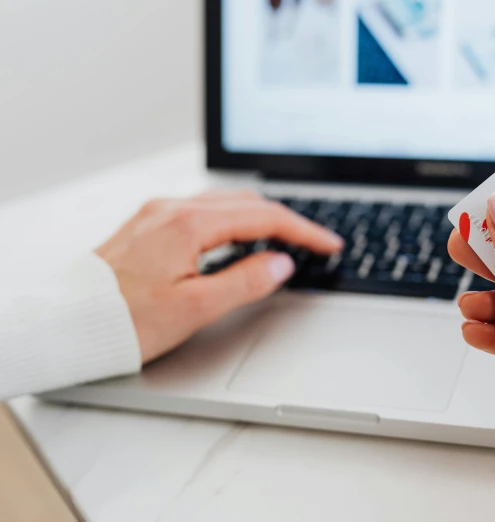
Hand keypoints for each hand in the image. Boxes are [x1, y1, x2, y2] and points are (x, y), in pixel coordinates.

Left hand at [95, 191, 342, 363]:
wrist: (68, 321)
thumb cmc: (123, 321)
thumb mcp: (194, 308)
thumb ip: (245, 281)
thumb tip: (281, 264)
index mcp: (187, 225)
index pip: (264, 218)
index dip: (304, 232)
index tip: (329, 245)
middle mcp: (172, 209)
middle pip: (248, 203)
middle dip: (288, 220)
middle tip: (316, 242)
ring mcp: (158, 213)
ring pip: (226, 203)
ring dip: (262, 217)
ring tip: (286, 239)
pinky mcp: (149, 223)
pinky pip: (204, 210)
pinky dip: (235, 220)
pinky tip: (241, 237)